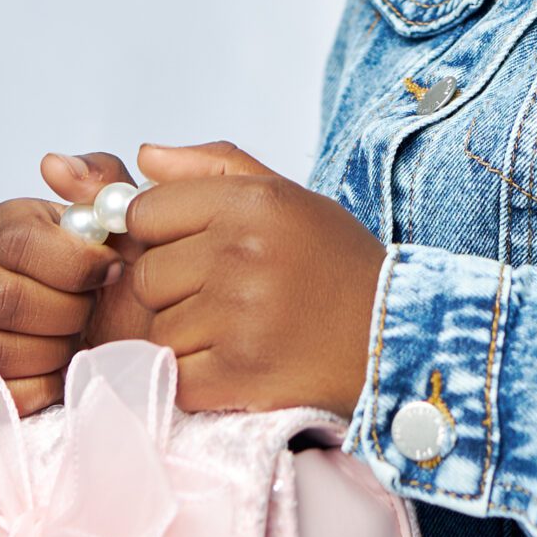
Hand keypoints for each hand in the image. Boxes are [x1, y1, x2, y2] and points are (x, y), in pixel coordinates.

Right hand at [0, 150, 133, 414]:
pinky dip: (37, 388)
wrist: (112, 342)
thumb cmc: (114, 279)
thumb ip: (102, 183)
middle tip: (90, 311)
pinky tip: (58, 371)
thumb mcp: (122, 225)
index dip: (74, 263)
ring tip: (75, 340)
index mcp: (5, 226)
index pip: (21, 243)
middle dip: (67, 313)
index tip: (111, 272)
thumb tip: (52, 165)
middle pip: (7, 299)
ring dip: (53, 351)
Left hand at [116, 140, 387, 419]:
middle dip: (172, 288)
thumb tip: (144, 158)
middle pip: (145, 275)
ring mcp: (238, 316)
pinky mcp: (239, 373)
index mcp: (253, 202)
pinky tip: (231, 364)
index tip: (187, 247)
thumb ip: (212, 167)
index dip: (159, 232)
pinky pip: (174, 377)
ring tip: (235, 328)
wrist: (391, 336)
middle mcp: (242, 254)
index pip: (145, 212)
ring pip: (157, 329)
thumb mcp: (287, 197)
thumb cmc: (335, 263)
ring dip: (186, 336)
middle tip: (221, 293)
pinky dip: (194, 378)